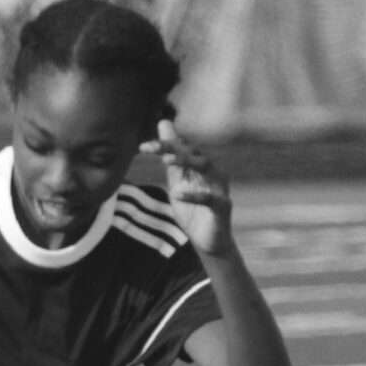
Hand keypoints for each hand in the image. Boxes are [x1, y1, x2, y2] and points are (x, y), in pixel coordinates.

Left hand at [144, 119, 233, 256]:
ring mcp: (220, 188)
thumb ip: (170, 158)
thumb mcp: (177, 181)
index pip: (183, 148)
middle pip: (194, 152)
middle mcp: (212, 173)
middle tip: (152, 147)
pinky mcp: (223, 206)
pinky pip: (210, 198)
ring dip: (186, 161)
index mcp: (201, 166)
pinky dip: (193, 196)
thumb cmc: (193, 210)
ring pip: (206, 166)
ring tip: (166, 160)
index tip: (142, 147)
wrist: (207, 242)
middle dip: (172, 147)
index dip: (163, 145)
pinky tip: (176, 194)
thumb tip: (163, 123)